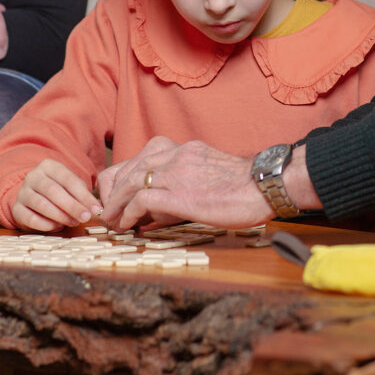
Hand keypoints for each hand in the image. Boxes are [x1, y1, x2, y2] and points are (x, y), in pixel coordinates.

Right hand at [12, 159, 101, 231]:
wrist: (33, 196)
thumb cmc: (59, 191)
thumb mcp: (71, 186)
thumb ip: (81, 195)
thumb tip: (94, 208)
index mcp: (49, 166)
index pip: (68, 179)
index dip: (83, 195)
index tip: (95, 209)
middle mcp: (33, 176)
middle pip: (53, 191)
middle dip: (72, 206)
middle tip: (85, 217)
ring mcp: (22, 192)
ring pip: (41, 204)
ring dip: (60, 216)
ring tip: (73, 222)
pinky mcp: (16, 209)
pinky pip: (30, 218)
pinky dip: (46, 225)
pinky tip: (57, 227)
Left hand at [99, 139, 272, 231]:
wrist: (265, 185)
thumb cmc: (243, 186)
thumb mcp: (208, 174)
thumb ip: (183, 183)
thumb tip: (158, 209)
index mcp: (183, 149)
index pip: (141, 157)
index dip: (124, 177)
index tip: (120, 196)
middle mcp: (176, 154)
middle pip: (129, 168)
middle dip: (114, 192)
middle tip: (109, 212)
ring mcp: (176, 172)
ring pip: (130, 182)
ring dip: (116, 205)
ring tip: (112, 222)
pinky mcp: (179, 193)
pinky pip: (141, 200)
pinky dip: (128, 213)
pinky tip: (127, 225)